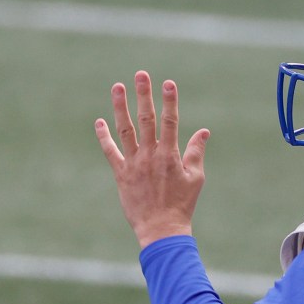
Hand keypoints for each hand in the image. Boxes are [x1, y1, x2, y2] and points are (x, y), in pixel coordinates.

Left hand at [95, 71, 209, 247]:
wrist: (161, 229)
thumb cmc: (182, 204)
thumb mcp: (195, 177)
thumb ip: (196, 152)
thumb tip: (203, 131)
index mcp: (170, 155)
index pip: (170, 121)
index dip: (170, 101)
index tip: (168, 82)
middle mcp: (150, 155)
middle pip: (146, 119)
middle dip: (144, 95)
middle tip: (140, 74)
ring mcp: (134, 163)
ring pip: (125, 130)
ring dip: (120, 107)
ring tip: (117, 87)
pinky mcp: (121, 174)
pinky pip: (110, 152)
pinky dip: (104, 136)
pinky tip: (100, 121)